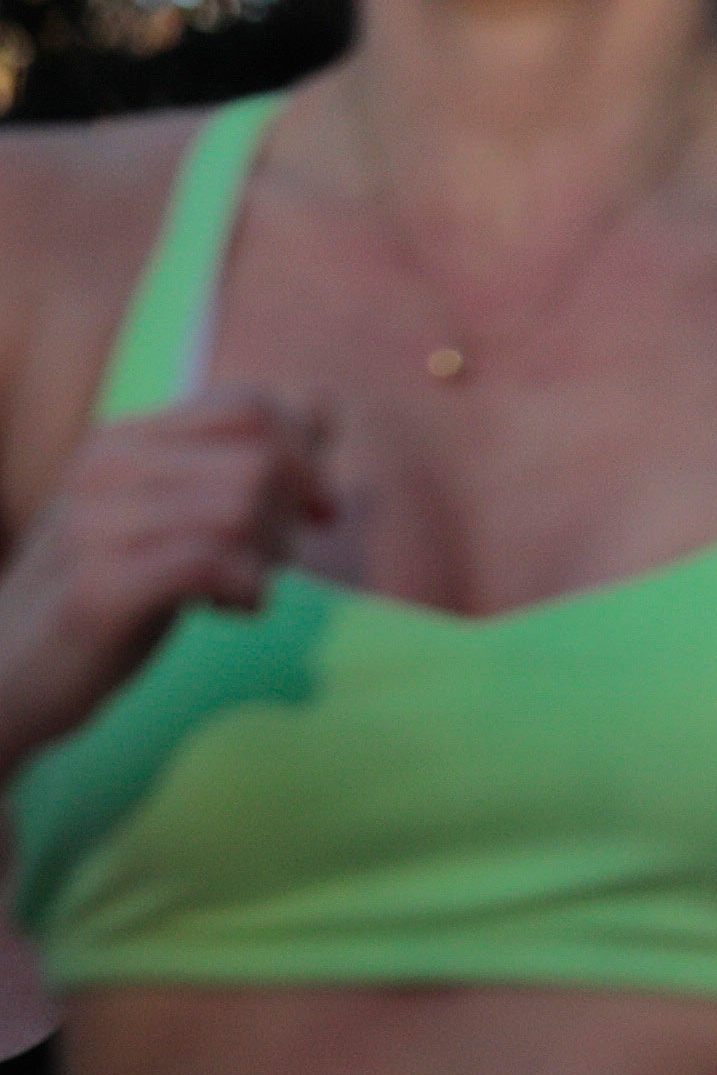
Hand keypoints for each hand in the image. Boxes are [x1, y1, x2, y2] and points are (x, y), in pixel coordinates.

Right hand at [0, 389, 327, 766]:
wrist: (11, 670)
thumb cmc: (112, 592)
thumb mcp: (180, 516)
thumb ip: (246, 464)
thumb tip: (327, 404)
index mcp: (125, 441)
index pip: (248, 407)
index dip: (307, 458)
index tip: (319, 513)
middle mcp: (106, 467)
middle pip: (258, 462)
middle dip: (290, 521)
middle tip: (267, 564)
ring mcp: (97, 524)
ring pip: (241, 511)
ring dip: (268, 560)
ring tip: (239, 591)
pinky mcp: (100, 586)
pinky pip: (210, 562)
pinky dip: (245, 590)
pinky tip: (226, 611)